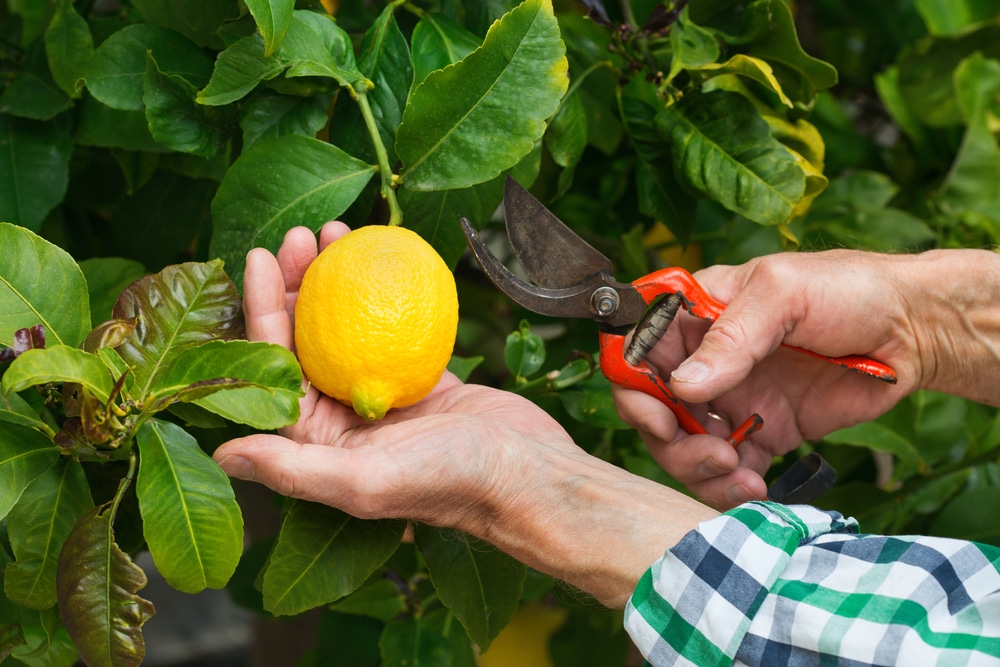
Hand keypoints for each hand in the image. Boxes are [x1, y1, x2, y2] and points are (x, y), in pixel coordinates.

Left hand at [213, 223, 716, 606]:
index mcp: (315, 444)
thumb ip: (293, 469)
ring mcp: (376, 392)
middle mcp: (338, 417)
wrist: (526, 474)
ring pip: (342, 324)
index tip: (258, 257)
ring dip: (334, 278)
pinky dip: (379, 288)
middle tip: (300, 234)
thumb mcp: (365, 479)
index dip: (260, 310)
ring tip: (335, 231)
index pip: (273, 366)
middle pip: (303, 338)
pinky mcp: (414, 375)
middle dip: (293, 283)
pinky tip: (380, 255)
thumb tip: (222, 454)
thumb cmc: (451, 481)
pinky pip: (387, 322)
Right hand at [614, 249, 922, 508]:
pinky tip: (755, 485)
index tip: (655, 413)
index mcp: (698, 313)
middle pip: (652, 405)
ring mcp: (732, 397)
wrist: (914, 332)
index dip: (632, 383)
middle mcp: (705, 358)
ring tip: (734, 471)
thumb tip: (682, 385)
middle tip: (706, 451)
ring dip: (697, 467)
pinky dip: (730, 486)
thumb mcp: (783, 293)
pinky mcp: (762, 432)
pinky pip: (727, 468)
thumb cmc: (849, 289)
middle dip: (667, 437)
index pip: (638, 347)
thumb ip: (732, 337)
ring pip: (683, 443)